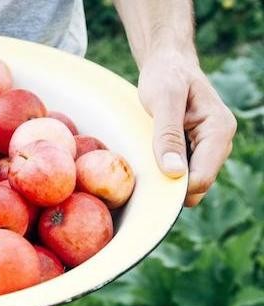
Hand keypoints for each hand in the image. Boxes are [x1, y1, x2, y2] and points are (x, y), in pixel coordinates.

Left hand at [137, 49, 235, 206]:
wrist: (167, 63)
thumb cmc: (166, 75)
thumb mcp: (163, 100)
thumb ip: (168, 135)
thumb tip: (174, 173)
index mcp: (219, 130)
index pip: (202, 177)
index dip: (175, 188)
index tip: (146, 185)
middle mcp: (219, 142)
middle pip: (197, 184)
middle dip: (170, 186)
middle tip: (139, 174)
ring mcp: (208, 148)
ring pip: (188, 182)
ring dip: (166, 179)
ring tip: (143, 162)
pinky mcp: (195, 149)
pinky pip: (182, 172)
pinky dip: (164, 171)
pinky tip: (148, 159)